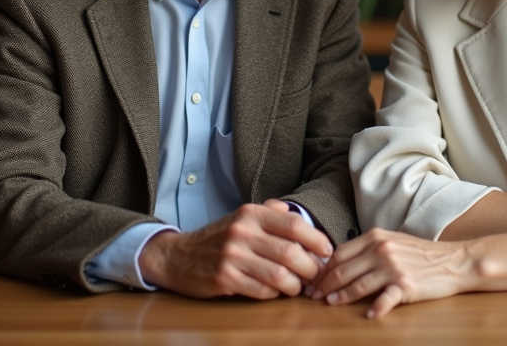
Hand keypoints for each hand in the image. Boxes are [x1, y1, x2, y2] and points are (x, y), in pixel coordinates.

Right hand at [139, 201, 332, 299]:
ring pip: (279, 275)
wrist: (179, 256)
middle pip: (291, 253)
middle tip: (316, 275)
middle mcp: (242, 232)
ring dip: (295, 285)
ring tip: (298, 286)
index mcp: (251, 214)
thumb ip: (270, 212)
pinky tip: (276, 291)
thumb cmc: (219, 237)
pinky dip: (275, 294)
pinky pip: (262, 291)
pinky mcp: (225, 279)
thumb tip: (296, 214)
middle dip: (310, 268)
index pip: (294, 224)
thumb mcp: (242, 217)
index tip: (327, 251)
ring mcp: (232, 256)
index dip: (316, 239)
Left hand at [308, 229, 475, 318]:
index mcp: (375, 237)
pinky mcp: (406, 285)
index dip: (323, 268)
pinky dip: (375, 308)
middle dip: (324, 284)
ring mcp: (393, 268)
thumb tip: (339, 260)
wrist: (453, 261)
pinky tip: (368, 315)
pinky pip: (385, 299)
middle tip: (313, 296)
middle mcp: (382, 250)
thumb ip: (368, 248)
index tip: (313, 280)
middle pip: (343, 269)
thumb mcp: (392, 241)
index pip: (339, 253)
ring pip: (358, 284)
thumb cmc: (421, 253)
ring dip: (341, 296)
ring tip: (330, 303)